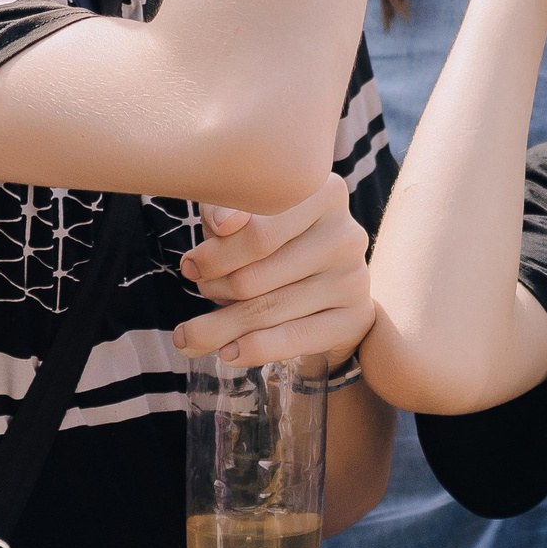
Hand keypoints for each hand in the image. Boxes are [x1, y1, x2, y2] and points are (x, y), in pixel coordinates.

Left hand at [175, 173, 376, 365]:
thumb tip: (224, 223)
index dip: (212, 256)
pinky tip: (229, 354)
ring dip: (219, 327)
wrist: (322, 284)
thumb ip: (223, 209)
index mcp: (322, 193)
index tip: (190, 267)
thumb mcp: (242, 216)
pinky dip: (254, 349)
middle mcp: (346, 234)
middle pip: (256, 275)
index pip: (255, 232)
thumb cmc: (272, 241)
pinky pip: (295, 338)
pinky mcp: (356, 317)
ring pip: (267, 310)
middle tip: (198, 295)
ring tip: (191, 335)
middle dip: (213, 290)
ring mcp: (355, 278)